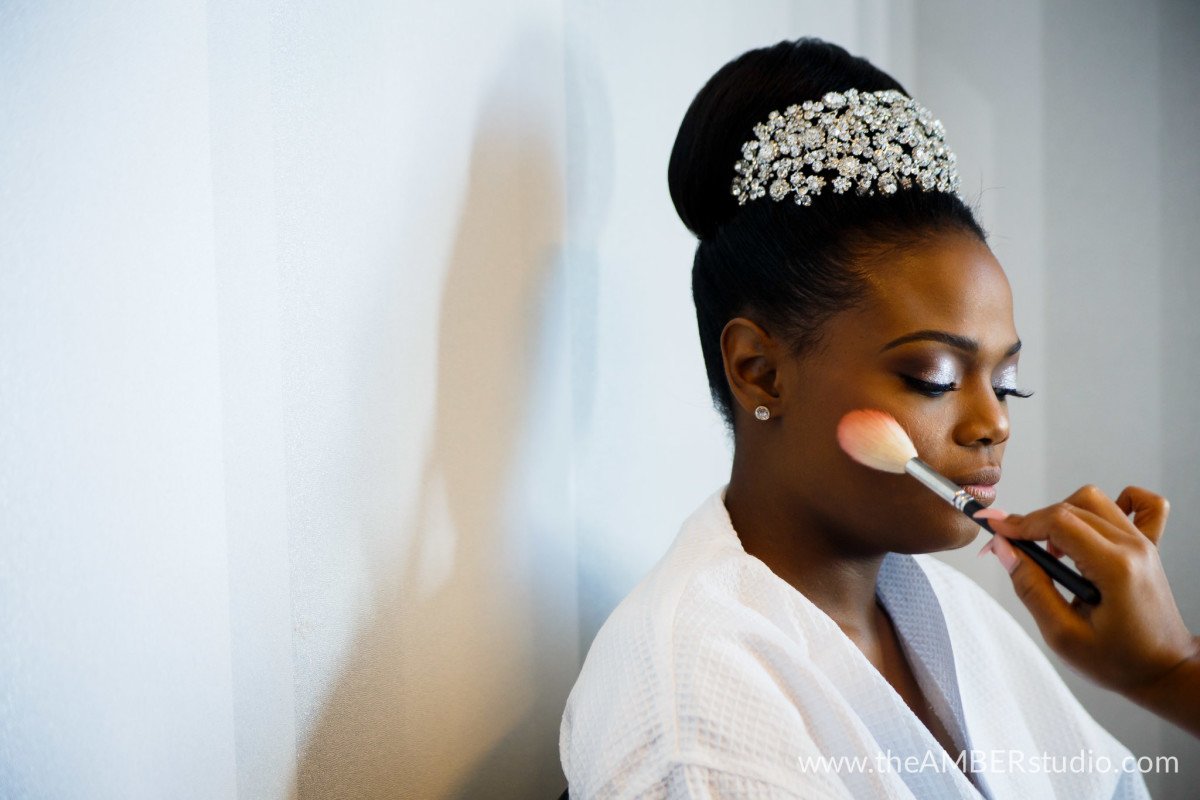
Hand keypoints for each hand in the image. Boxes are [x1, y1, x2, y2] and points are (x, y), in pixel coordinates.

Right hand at [977, 485, 1199, 735]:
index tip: (994, 527)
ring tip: (1054, 549)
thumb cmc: (1119, 660)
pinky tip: (1095, 524)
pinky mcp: (1151, 547)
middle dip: (1033, 522)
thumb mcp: (1062, 634)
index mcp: (1114, 568)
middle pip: (1071, 507)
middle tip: (1012, 545)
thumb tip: (1004, 550)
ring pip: (1095, 501)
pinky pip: (1143, 505)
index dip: (1020, 522)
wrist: (1163, 670)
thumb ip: (1030, 586)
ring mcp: (1145, 544)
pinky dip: (1117, 501)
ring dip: (1063, 515)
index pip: (1058, 522)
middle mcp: (1133, 548)